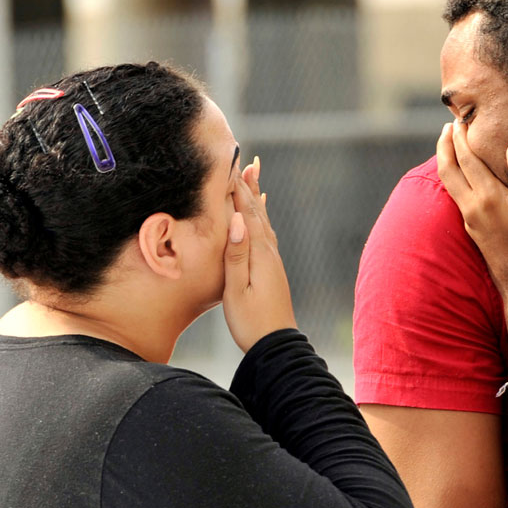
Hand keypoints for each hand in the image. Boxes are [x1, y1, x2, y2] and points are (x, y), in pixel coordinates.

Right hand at [222, 156, 297, 352]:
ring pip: (264, 221)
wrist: (277, 347)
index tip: (230, 163)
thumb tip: (238, 221)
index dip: (238, 188)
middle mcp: (270, 253)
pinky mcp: (273, 271)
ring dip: (257, 198)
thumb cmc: (251, 323)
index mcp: (259, 255)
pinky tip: (261, 218)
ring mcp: (273, 262)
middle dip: (250, 186)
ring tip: (255, 177)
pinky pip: (267, 235)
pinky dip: (262, 219)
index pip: (246, 213)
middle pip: (258, 212)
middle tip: (247, 160)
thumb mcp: (236, 290)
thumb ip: (236, 255)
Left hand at [436, 120, 507, 293]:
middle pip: (448, 169)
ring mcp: (470, 220)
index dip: (462, 137)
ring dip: (446, 160)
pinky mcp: (471, 229)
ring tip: (450, 142)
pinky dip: (453, 176)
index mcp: (489, 198)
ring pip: (448, 183)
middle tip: (449, 124)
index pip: (468, 159)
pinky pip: (455, 195)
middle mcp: (473, 208)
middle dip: (445, 144)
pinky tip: (462, 173)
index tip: (462, 118)